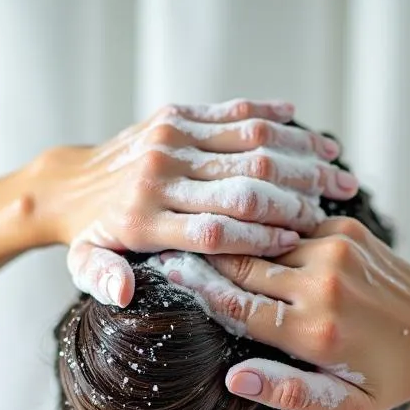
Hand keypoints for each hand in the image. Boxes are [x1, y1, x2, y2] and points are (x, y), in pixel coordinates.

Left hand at [39, 100, 360, 305]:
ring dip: (300, 157)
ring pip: (248, 144)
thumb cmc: (89, 237)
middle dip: (294, 198)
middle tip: (334, 209)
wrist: (69, 182)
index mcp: (144, 219)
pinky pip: (235, 114)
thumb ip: (104, 281)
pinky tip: (314, 137)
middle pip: (241, 185)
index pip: (214, 231)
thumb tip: (124, 295)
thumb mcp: (87, 266)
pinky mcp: (178, 116)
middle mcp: (160, 174)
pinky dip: (279, 122)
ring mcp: (170, 139)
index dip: (259, 238)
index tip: (297, 243)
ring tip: (339, 173)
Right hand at [154, 217, 409, 409]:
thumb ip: (287, 393)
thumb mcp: (344, 406)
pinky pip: (292, 230)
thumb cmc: (389, 379)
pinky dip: (273, 240)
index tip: (163, 274)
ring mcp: (335, 249)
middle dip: (203, 260)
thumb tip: (233, 379)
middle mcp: (322, 284)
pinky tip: (256, 245)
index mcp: (315, 332)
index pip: (235, 305)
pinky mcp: (346, 229)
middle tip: (166, 253)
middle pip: (241, 266)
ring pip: (264, 244)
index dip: (195, 289)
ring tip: (203, 244)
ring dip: (236, 248)